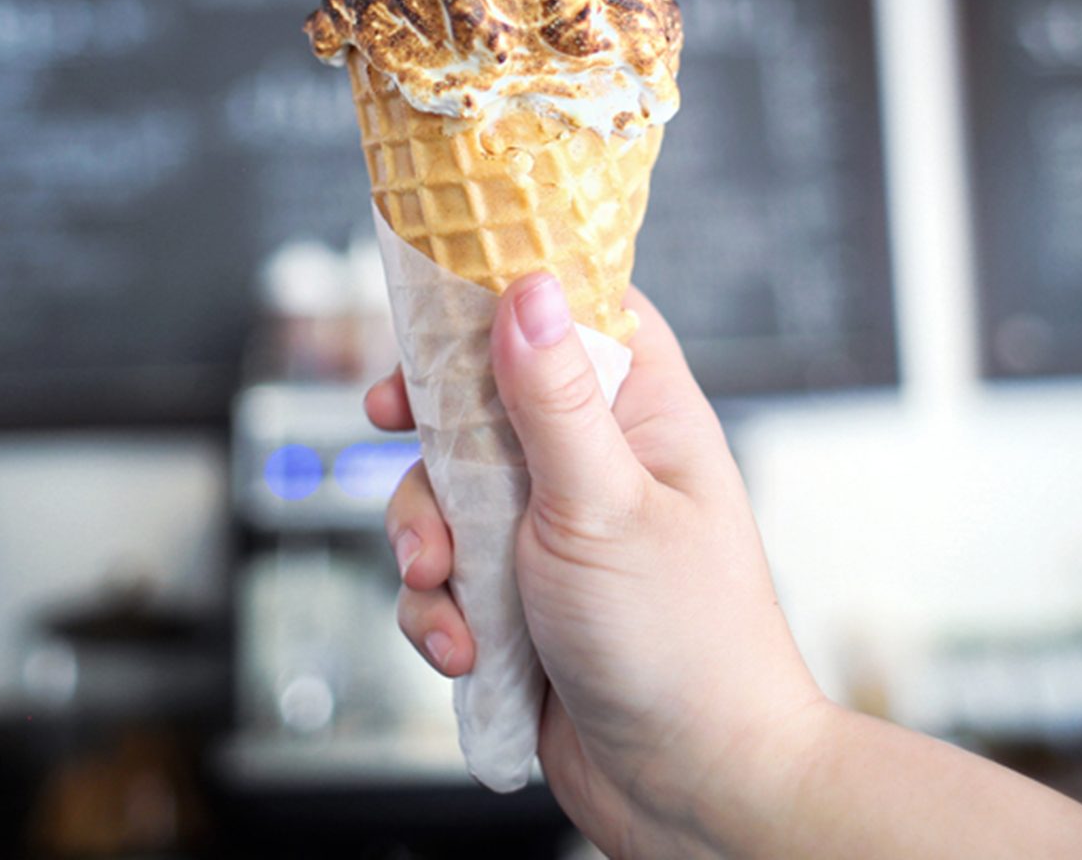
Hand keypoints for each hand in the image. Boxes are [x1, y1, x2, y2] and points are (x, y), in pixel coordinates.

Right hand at [368, 274, 823, 857]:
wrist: (689, 794)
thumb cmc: (683, 644)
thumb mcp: (604, 504)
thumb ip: (556, 397)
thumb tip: (529, 287)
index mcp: (642, 415)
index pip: (578, 313)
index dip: (506, 298)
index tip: (438, 307)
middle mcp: (594, 462)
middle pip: (485, 397)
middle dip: (433, 434)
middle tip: (393, 425)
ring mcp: (551, 530)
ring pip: (448, 491)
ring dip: (426, 537)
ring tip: (446, 584)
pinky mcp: (516, 595)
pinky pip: (446, 573)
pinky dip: (437, 607)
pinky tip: (463, 647)